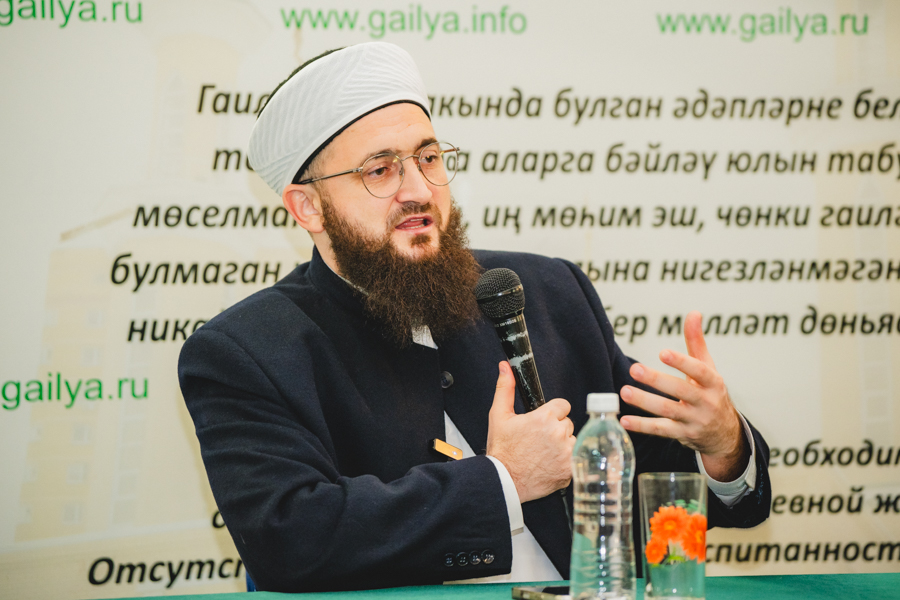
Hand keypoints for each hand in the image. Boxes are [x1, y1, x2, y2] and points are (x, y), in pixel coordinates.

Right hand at [486, 361, 575, 502]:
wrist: (504, 481)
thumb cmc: (501, 450)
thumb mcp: (499, 416)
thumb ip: (505, 388)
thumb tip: (506, 367)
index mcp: (543, 418)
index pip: (562, 405)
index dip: (552, 413)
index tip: (543, 422)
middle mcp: (558, 434)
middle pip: (567, 423)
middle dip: (556, 429)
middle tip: (539, 440)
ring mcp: (566, 453)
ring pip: (573, 440)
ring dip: (563, 445)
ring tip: (544, 453)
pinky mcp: (570, 469)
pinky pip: (576, 458)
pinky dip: (566, 461)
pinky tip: (550, 464)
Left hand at [619, 312, 748, 480]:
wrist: (725, 434)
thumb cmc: (711, 394)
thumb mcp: (709, 368)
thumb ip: (697, 342)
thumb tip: (693, 313)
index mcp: (713, 383)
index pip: (699, 371)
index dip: (682, 362)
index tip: (662, 352)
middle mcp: (706, 402)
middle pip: (681, 391)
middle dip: (657, 380)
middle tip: (634, 369)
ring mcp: (694, 421)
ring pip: (668, 411)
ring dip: (645, 402)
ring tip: (625, 391)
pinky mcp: (683, 435)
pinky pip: (661, 431)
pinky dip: (643, 426)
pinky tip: (625, 420)